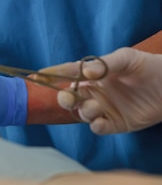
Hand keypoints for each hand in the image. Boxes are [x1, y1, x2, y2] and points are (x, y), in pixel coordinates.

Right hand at [43, 47, 161, 134]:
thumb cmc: (148, 66)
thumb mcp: (126, 58)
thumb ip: (104, 64)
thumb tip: (85, 73)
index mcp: (93, 74)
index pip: (68, 73)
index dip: (52, 74)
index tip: (38, 75)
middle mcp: (95, 91)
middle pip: (70, 96)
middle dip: (64, 97)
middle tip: (68, 97)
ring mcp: (104, 108)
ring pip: (82, 112)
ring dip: (82, 111)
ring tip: (94, 107)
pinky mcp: (116, 123)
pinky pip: (98, 127)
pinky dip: (94, 125)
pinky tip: (98, 121)